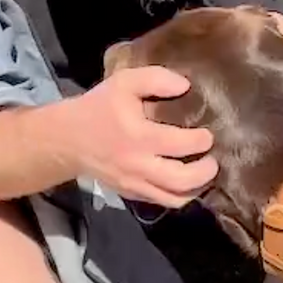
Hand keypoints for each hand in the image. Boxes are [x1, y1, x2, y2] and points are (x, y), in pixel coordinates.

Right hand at [69, 66, 217, 207]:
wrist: (68, 139)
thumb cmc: (99, 107)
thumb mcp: (124, 82)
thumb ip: (156, 79)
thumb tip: (186, 86)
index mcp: (138, 136)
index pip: (180, 144)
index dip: (201, 141)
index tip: (207, 134)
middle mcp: (138, 165)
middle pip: (181, 180)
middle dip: (205, 171)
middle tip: (213, 159)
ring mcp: (135, 184)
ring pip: (175, 198)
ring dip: (197, 188)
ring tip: (204, 173)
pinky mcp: (132, 195)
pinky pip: (163, 202)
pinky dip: (181, 195)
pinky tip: (188, 182)